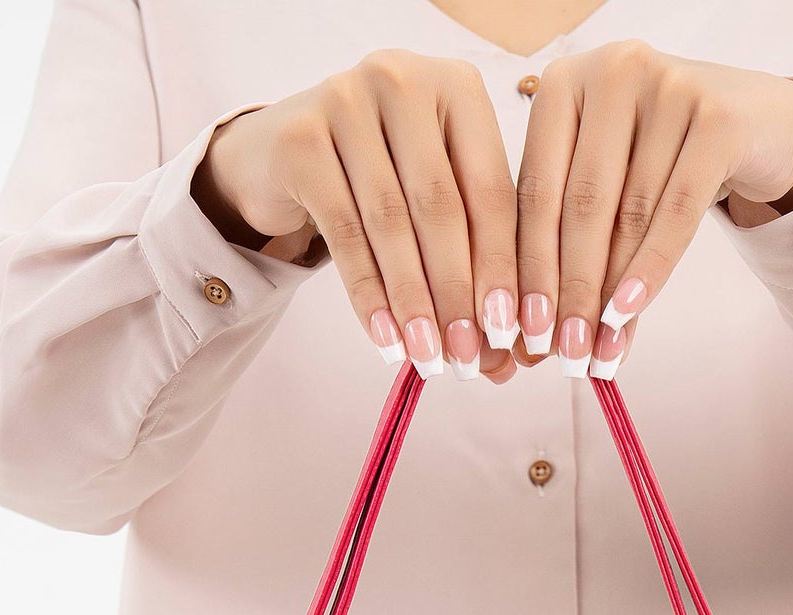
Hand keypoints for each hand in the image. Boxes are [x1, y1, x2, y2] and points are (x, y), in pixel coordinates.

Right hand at [193, 53, 520, 382]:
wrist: (282, 154)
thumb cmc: (379, 178)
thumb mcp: (432, 201)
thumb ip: (471, 256)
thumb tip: (503, 350)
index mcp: (457, 87)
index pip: (490, 189)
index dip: (502, 267)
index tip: (509, 332)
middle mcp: (404, 79)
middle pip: (442, 206)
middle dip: (458, 293)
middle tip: (468, 358)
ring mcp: (346, 100)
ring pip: (391, 223)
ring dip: (414, 301)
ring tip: (428, 358)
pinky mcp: (300, 138)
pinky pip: (343, 232)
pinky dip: (368, 295)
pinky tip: (385, 340)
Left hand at [514, 42, 792, 376]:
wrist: (758, 126)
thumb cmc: (664, 161)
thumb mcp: (609, 186)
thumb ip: (572, 241)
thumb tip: (541, 336)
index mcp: (564, 83)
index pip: (535, 190)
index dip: (526, 269)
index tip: (522, 334)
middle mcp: (611, 71)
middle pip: (579, 204)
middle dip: (568, 290)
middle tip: (563, 354)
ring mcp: (667, 86)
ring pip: (627, 214)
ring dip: (609, 293)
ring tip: (599, 350)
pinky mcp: (717, 116)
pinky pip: (675, 211)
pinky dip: (650, 268)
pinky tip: (629, 311)